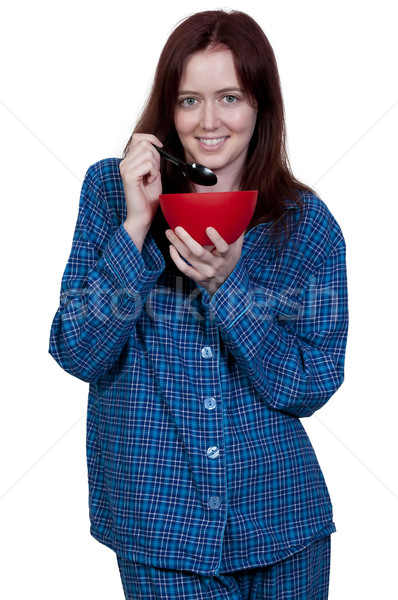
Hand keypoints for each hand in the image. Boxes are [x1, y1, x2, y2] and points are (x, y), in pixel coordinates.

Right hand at [119, 133, 162, 250]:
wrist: (143, 215)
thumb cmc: (148, 197)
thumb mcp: (153, 172)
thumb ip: (152, 158)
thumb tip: (157, 144)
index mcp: (128, 161)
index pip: (139, 138)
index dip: (152, 140)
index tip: (160, 149)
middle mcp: (124, 163)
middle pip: (146, 144)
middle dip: (156, 157)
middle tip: (154, 173)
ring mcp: (125, 169)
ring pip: (148, 152)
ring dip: (156, 166)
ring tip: (151, 178)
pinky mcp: (129, 176)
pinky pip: (148, 164)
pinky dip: (154, 172)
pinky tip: (150, 181)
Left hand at [166, 227, 243, 295]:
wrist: (225, 283)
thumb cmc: (229, 259)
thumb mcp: (236, 248)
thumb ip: (237, 232)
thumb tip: (238, 212)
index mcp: (226, 256)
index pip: (223, 248)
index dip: (216, 239)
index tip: (208, 228)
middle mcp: (216, 265)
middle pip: (199, 253)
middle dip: (187, 240)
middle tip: (178, 228)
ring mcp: (206, 272)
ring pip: (189, 258)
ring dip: (177, 245)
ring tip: (169, 233)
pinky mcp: (197, 278)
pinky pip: (184, 269)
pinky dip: (176, 258)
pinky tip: (171, 248)